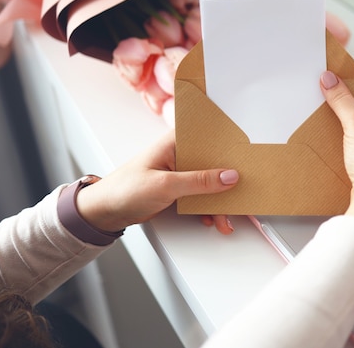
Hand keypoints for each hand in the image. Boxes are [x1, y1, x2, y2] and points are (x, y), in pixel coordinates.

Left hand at [75, 131, 238, 234]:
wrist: (105, 211)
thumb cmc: (125, 189)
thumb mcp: (166, 185)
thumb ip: (199, 181)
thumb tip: (229, 176)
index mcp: (176, 140)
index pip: (209, 136)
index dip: (230, 145)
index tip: (248, 157)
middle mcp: (181, 152)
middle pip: (215, 162)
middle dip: (229, 180)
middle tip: (243, 193)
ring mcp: (182, 171)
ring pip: (211, 182)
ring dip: (220, 201)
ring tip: (226, 218)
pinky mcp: (180, 187)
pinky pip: (202, 195)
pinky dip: (210, 208)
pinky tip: (213, 218)